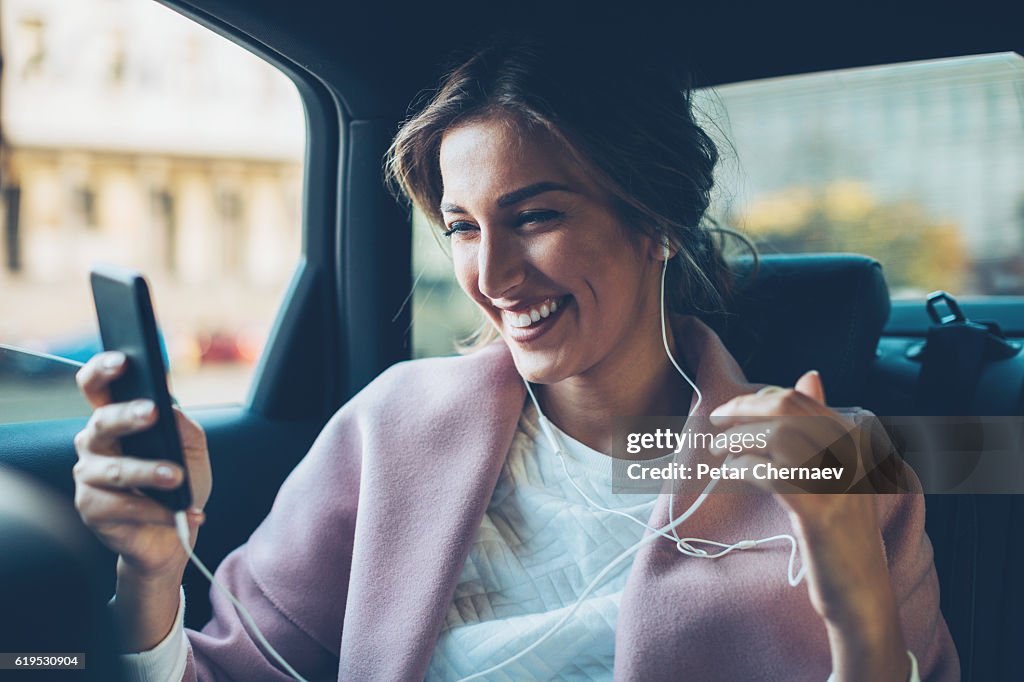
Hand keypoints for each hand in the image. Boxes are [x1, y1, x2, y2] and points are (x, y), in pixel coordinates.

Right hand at [72, 351, 212, 579]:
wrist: (175, 534)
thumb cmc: (180, 484)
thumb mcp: (191, 450)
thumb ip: (182, 426)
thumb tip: (171, 409)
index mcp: (115, 421)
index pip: (98, 387)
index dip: (103, 371)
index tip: (123, 361)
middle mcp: (94, 444)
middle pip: (102, 422)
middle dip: (127, 415)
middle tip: (152, 412)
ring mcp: (89, 477)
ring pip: (115, 469)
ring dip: (149, 472)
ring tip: (176, 476)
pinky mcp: (92, 509)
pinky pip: (124, 506)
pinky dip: (159, 511)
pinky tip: (184, 513)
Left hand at [710, 371, 909, 679]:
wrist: (860, 591)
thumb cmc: (841, 530)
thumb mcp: (839, 471)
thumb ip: (821, 427)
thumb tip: (809, 375)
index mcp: (856, 439)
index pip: (800, 398)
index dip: (759, 399)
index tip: (733, 410)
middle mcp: (852, 454)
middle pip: (785, 409)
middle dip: (742, 409)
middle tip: (716, 420)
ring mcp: (837, 482)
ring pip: (775, 437)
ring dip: (736, 439)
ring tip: (718, 451)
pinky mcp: (818, 512)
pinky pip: (769, 473)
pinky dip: (742, 467)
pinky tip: (730, 474)